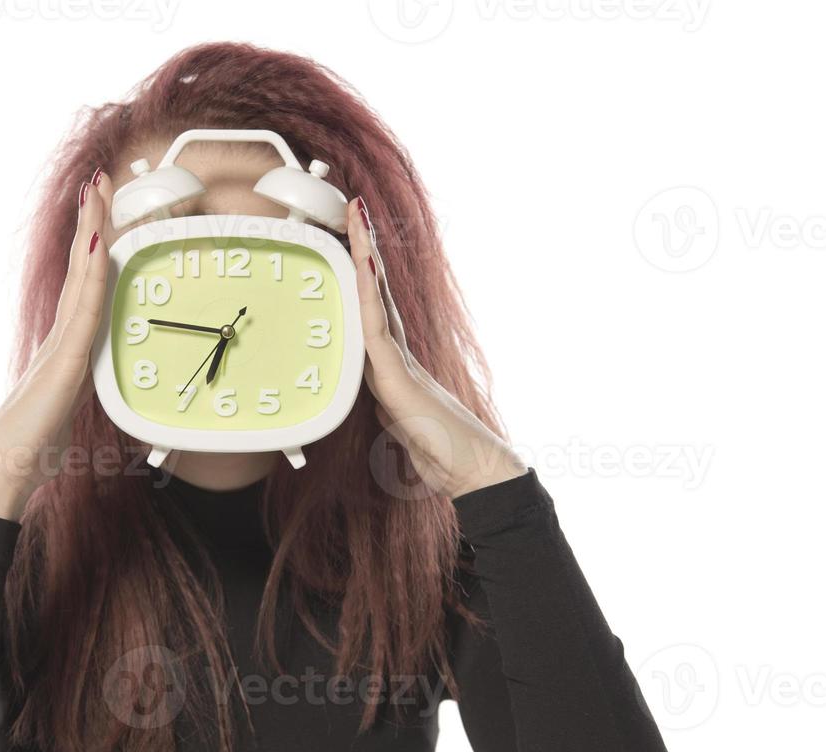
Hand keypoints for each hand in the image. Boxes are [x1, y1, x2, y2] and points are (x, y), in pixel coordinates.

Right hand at [0, 171, 112, 519]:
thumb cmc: (28, 454)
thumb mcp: (66, 419)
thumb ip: (78, 399)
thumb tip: (85, 398)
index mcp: (64, 351)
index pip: (84, 289)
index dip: (93, 249)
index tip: (100, 213)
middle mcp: (60, 340)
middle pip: (80, 271)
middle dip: (91, 223)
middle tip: (98, 181)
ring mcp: (59, 348)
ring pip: (83, 280)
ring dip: (92, 231)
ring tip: (98, 190)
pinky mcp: (63, 365)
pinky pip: (85, 312)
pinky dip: (92, 276)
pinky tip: (98, 244)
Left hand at [346, 195, 526, 498]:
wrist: (472, 471)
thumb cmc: (441, 451)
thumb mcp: (400, 426)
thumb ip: (387, 406)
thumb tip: (377, 400)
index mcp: (394, 363)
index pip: (372, 307)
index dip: (363, 272)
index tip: (353, 238)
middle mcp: (398, 354)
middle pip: (375, 291)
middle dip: (364, 249)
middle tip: (354, 208)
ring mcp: (400, 363)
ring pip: (376, 301)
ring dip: (365, 259)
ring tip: (357, 220)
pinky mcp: (399, 381)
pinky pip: (376, 334)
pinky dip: (368, 301)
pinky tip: (363, 272)